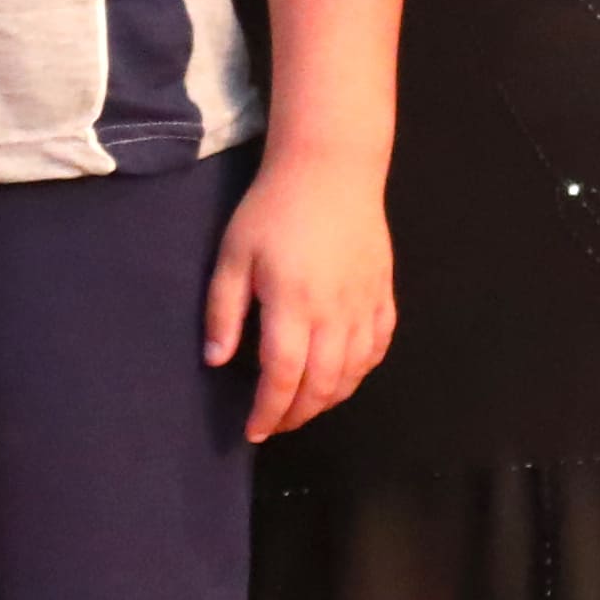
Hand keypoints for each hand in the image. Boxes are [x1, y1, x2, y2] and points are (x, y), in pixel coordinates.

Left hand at [211, 141, 397, 435]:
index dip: (268, 412)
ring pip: (353, 373)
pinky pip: (378, 348)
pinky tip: (342, 375)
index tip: (253, 431)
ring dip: (327, 399)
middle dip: (296, 414)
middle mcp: (334, 313)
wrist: (330, 168)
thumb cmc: (273, 209)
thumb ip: (223, 311)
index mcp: (293, 305)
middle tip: (275, 423)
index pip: (283, 377)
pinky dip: (360, 372)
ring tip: (303, 405)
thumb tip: (217, 360)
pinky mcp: (383, 293)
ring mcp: (364, 305)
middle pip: (321, 385)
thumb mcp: (233, 255)